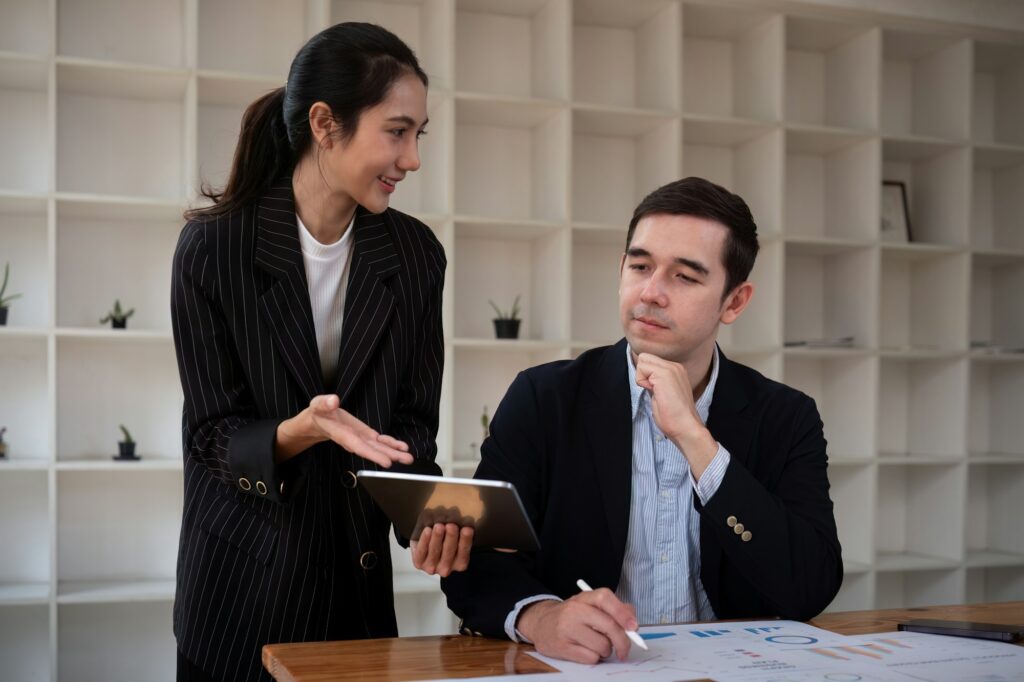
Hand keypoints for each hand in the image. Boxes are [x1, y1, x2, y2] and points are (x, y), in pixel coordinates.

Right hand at [275, 394, 413, 465]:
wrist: (318, 421)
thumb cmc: (317, 413)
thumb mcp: (317, 405)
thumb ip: (324, 404)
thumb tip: (333, 400)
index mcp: (342, 435)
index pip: (359, 446)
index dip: (373, 454)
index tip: (387, 462)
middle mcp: (354, 440)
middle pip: (373, 450)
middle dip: (389, 455)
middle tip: (406, 460)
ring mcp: (361, 438)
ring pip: (379, 447)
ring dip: (394, 452)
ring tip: (408, 457)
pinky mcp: (365, 434)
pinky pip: (379, 441)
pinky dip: (391, 443)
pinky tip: (402, 447)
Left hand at [411, 523, 472, 576]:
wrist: (427, 547)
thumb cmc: (445, 541)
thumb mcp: (456, 538)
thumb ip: (461, 532)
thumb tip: (469, 519)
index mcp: (459, 564)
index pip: (464, 553)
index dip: (466, 541)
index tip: (467, 529)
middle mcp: (446, 568)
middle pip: (449, 553)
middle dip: (451, 538)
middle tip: (451, 525)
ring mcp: (431, 567)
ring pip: (434, 552)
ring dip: (437, 538)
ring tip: (439, 526)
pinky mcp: (419, 562)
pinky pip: (421, 551)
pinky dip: (424, 540)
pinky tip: (428, 530)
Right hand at [516, 589, 637, 663]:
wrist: (540, 623)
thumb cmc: (573, 616)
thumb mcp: (590, 606)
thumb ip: (613, 610)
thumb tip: (632, 621)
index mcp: (584, 598)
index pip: (605, 599)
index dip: (622, 613)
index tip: (633, 627)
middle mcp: (574, 610)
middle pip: (609, 627)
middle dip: (623, 642)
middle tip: (624, 650)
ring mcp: (567, 628)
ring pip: (602, 646)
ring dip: (606, 651)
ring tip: (597, 646)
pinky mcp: (561, 646)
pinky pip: (591, 658)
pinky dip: (594, 658)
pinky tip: (586, 651)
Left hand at [634, 353, 717, 477]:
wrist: (685, 427)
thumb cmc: (673, 416)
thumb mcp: (662, 393)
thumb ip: (655, 383)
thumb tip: (643, 378)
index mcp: (676, 370)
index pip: (650, 361)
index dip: (645, 376)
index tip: (655, 391)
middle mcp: (675, 366)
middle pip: (645, 357)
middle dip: (642, 373)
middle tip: (653, 390)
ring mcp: (671, 368)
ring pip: (643, 360)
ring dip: (642, 377)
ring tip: (655, 392)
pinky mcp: (665, 374)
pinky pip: (642, 368)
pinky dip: (642, 381)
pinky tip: (654, 392)